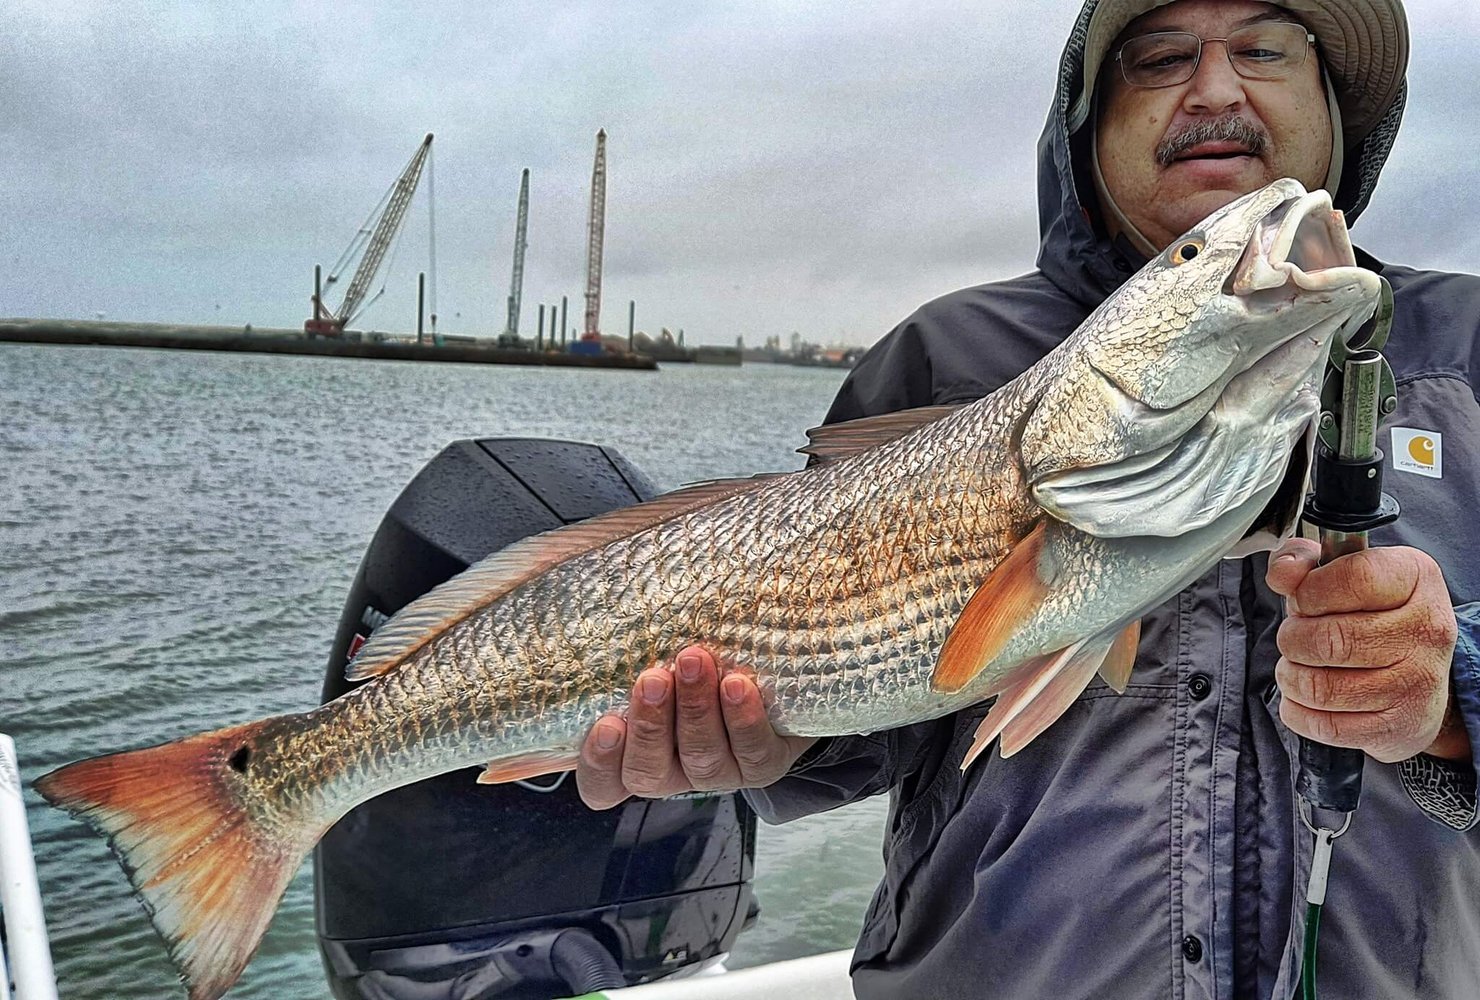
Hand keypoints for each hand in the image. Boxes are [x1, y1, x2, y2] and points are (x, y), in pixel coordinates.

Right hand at [576, 645, 817, 809]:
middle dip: (651, 725)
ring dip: (696, 709)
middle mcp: (672, 773)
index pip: (601, 785)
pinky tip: (736, 684)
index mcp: (632, 758)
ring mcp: (718, 773)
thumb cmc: (689, 660)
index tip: (606, 723)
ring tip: (695, 661)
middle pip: (649, 772)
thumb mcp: (649, 652)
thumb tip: (579, 579)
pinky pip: (753, 751)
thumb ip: (619, 640)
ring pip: (702, 758)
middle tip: (653, 678)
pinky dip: (742, 718)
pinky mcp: (763, 762)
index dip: (599, 764)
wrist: (768, 677)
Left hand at [1266, 538, 1466, 763]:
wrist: (1418, 677)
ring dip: (1290, 675)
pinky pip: (1323, 725)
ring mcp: (1415, 684)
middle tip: (1296, 637)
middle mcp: (1425, 631)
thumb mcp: (1346, 572)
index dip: (1309, 590)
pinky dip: (1297, 709)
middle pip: (1328, 639)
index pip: (1355, 579)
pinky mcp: (1398, 727)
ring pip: (1318, 687)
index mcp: (1417, 579)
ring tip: (1299, 665)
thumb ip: (1304, 562)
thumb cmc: (1371, 616)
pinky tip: (1306, 696)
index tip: (1303, 599)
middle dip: (1292, 638)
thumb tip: (1281, 574)